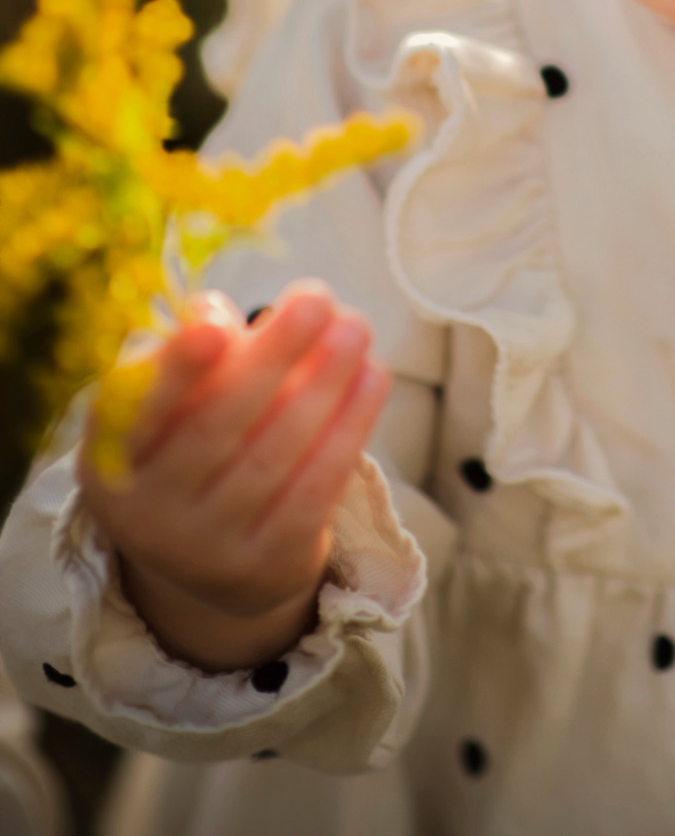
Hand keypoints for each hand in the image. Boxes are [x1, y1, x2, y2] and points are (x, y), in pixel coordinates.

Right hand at [77, 280, 389, 670]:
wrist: (215, 557)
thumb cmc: (195, 443)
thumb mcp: (176, 401)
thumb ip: (192, 349)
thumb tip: (214, 313)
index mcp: (110, 461)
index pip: (136, 412)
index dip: (174, 370)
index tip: (216, 326)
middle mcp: (148, 514)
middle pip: (215, 426)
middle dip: (272, 356)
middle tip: (318, 297)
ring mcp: (206, 550)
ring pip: (271, 456)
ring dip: (322, 384)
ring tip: (356, 329)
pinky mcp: (265, 568)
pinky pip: (313, 493)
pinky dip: (347, 430)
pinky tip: (373, 378)